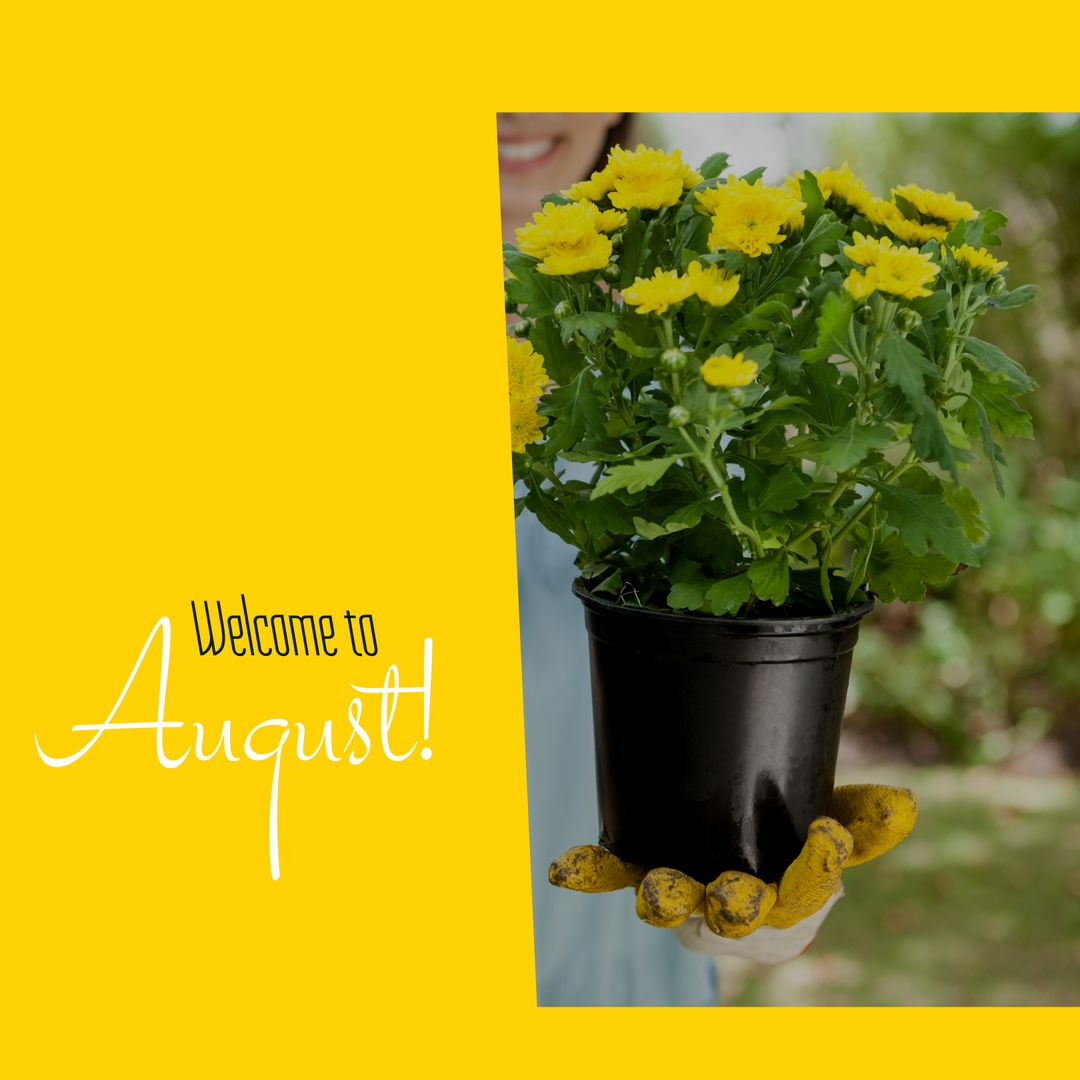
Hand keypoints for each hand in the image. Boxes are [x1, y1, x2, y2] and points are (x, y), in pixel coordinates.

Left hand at [548, 784, 916, 961]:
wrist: (746, 895)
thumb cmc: (794, 855)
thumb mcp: (835, 829)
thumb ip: (865, 822)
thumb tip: (906, 805)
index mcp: (790, 902)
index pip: (810, 888)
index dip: (819, 866)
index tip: (827, 836)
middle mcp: (736, 913)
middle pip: (737, 914)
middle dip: (735, 905)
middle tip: (733, 893)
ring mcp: (687, 900)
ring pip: (675, 903)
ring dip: (665, 896)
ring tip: (655, 888)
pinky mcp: (645, 876)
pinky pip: (616, 874)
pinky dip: (593, 871)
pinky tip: (565, 868)